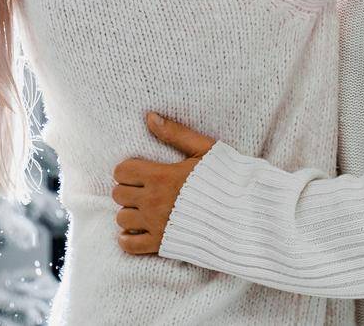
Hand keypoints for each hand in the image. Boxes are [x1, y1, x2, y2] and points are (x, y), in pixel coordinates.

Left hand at [111, 112, 216, 254]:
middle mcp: (154, 201)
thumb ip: (175, 133)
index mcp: (161, 176)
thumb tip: (150, 117)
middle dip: (127, 190)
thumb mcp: (204, 149)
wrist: (246, 216)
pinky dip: (129, 240)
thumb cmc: (227, 179)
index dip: (127, 170)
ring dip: (129, 214)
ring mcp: (157, 224)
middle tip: (142, 190)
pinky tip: (139, 231)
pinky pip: (130, 246)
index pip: (122, 171)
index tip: (139, 172)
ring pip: (121, 219)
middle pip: (118, 194)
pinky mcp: (163, 245)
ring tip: (143, 210)